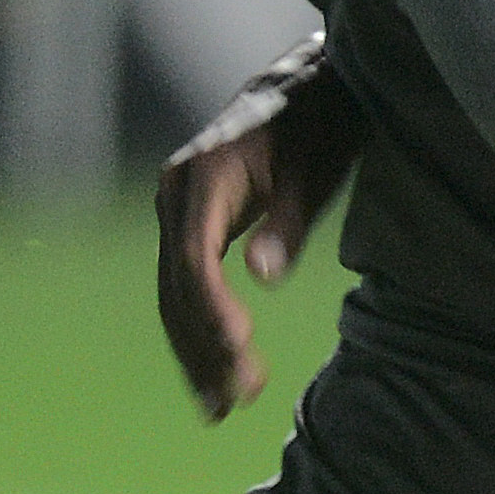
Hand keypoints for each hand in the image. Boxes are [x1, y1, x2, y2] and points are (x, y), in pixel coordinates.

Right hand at [152, 29, 358, 421]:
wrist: (307, 85)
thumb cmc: (320, 124)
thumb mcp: (316, 170)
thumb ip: (288, 223)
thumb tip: (261, 275)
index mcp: (202, 177)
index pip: (194, 257)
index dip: (212, 308)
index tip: (240, 350)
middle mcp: (175, 193)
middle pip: (177, 285)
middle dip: (203, 346)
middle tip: (235, 402)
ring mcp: (177, 208)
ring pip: (175, 293)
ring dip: (196, 351)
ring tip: (222, 408)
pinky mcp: (191, 223)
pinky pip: (186, 284)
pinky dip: (199, 329)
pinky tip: (216, 374)